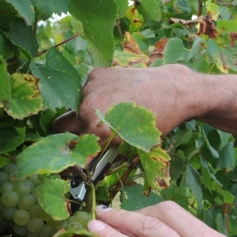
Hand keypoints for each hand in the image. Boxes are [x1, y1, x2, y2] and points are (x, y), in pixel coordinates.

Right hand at [53, 64, 202, 142]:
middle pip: (63, 126)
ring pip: (77, 105)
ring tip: (114, 110)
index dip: (78, 152)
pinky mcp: (96, 74)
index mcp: (97, 131)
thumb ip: (111, 153)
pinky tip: (118, 94)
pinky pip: (89, 88)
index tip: (80, 153)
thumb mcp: (134, 145)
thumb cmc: (158, 122)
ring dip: (89, 110)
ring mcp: (90, 88)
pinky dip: (98, 93)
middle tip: (93, 131)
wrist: (173, 90)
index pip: (74, 148)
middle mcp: (87, 109)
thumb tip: (96, 162)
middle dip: (75, 131)